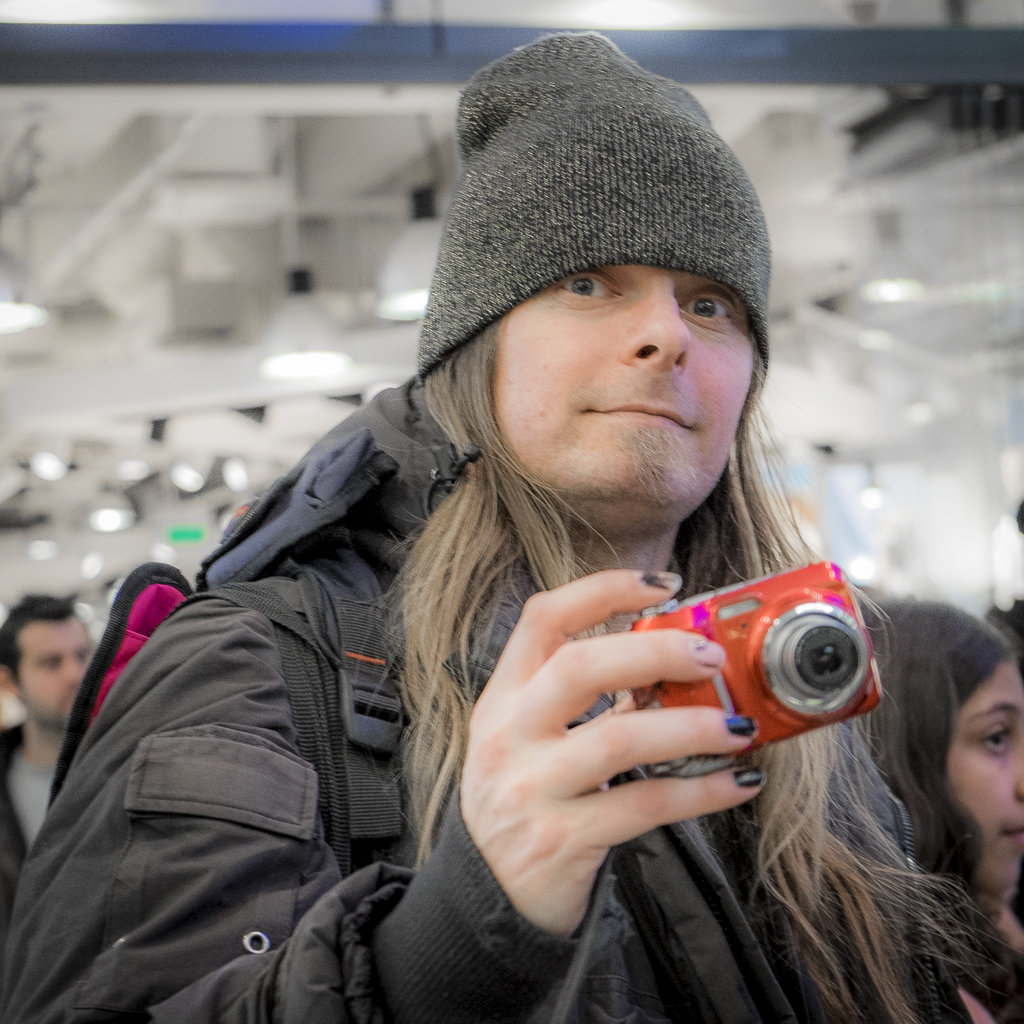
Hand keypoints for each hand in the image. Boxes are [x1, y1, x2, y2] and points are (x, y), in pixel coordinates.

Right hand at [460, 569, 762, 936]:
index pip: (543, 619)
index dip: (603, 590)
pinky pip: (643, 806)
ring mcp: (530, 787)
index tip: (663, 585)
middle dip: (655, 650)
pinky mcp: (559, 839)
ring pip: (618, 738)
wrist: (487, 894)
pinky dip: (700, 791)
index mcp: (504, 697)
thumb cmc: (526, 799)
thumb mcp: (535, 739)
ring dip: (690, 725)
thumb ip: (588, 699)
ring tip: (737, 724)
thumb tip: (675, 660)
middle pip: (578, 666)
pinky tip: (737, 781)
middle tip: (710, 656)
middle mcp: (509, 734)